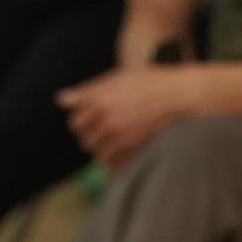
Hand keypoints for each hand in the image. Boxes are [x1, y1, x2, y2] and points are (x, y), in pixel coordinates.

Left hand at [57, 67, 197, 168]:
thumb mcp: (117, 78)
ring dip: (103, 150)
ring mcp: (120, 134)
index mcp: (99, 99)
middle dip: (91, 136)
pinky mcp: (134, 147)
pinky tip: (123, 152)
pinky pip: (114, 164)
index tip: (92, 120)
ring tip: (114, 142)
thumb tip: (60, 99)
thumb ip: (87, 91)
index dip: (82, 121)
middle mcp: (106, 117)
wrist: (180, 94)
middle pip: (84, 139)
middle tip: (104, 131)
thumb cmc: (150, 82)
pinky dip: (115, 161)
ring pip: (98, 153)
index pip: (75, 121)